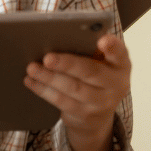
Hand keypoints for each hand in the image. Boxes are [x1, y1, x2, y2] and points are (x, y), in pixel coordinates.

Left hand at [24, 33, 130, 150]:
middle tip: (48, 58)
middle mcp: (116, 84)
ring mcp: (102, 102)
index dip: (113, 46)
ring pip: (73, 88)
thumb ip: (87, 48)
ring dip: (49, 77)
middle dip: (68, 64)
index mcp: (120, 64)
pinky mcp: (85, 115)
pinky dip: (43, 89)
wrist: (99, 115)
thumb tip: (56, 35)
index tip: (102, 40)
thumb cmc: (94, 76)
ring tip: (32, 68)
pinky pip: (61, 101)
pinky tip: (31, 80)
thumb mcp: (99, 62)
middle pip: (91, 72)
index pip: (120, 53)